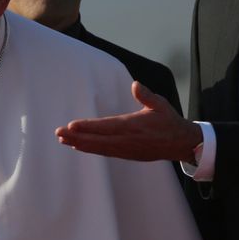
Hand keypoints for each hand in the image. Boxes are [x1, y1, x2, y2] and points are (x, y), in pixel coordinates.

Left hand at [56, 81, 201, 161]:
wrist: (180, 143)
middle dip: (76, 137)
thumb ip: (146, 96)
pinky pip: (105, 152)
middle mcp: (127, 140)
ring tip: (63, 140)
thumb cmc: (169, 121)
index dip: (88, 127)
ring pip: (99, 148)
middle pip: (97, 140)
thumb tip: (135, 84)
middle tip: (58, 133)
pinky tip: (78, 146)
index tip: (71, 125)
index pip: (106, 126)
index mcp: (133, 126)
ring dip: (80, 144)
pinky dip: (90, 149)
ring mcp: (126, 150)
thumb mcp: (160, 105)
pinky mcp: (126, 155)